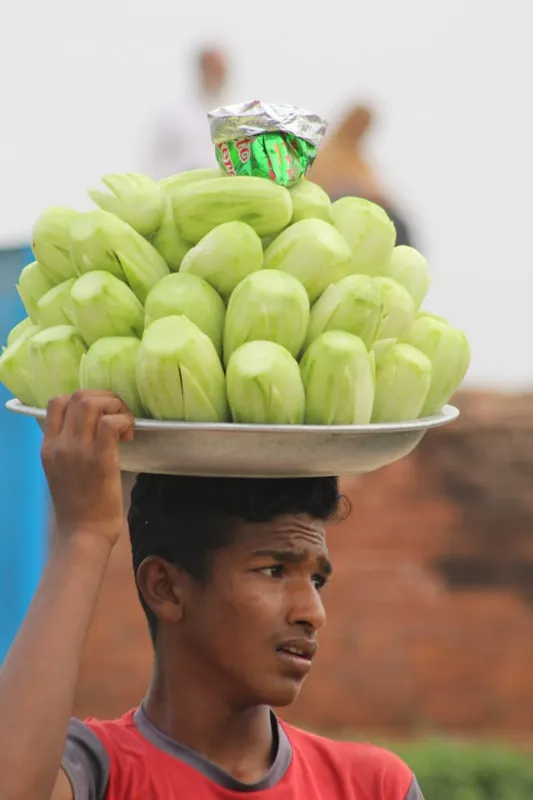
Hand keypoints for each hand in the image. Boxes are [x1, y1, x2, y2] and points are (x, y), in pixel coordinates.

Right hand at [41, 391, 134, 547]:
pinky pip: (111, 422)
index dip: (82, 398)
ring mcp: (78, 450)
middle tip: (118, 416)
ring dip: (115, 407)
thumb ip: (70, 448)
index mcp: (48, 446)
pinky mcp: (100, 459)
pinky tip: (128, 437)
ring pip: (92, 403)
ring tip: (124, 426)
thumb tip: (94, 427)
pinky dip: (124, 421)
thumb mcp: (63, 471)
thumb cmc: (79, 506)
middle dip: (104, 398)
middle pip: (78, 396)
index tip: (99, 414)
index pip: (56, 402)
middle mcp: (60, 444)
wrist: (83, 533)